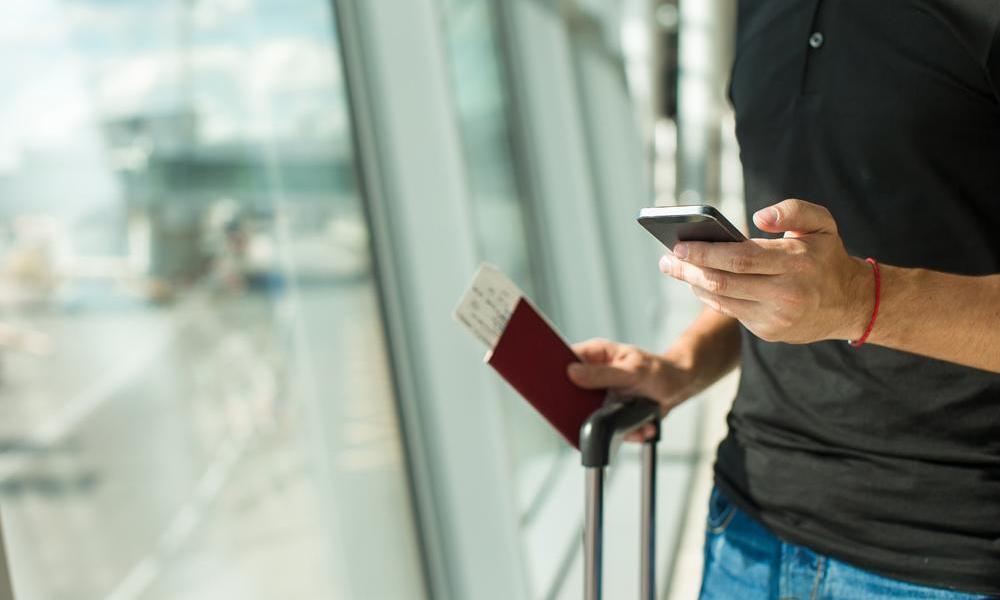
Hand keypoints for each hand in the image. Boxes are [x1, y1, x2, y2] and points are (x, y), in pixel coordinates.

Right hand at [566, 338, 697, 440]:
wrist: (679, 388)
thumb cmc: (659, 371)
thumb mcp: (632, 371)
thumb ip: (602, 374)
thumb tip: (572, 373)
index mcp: (595, 355)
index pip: (564, 360)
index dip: (555, 373)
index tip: (554, 387)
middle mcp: (593, 374)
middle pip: (570, 392)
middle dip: (582, 409)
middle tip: (599, 413)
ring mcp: (599, 395)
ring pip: (587, 415)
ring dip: (610, 424)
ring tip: (635, 420)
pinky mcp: (609, 413)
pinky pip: (606, 428)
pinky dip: (626, 432)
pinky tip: (643, 426)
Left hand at [659, 199, 872, 343]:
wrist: (850, 303)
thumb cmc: (826, 255)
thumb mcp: (822, 222)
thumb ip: (793, 210)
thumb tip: (759, 217)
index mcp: (796, 263)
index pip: (739, 258)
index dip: (705, 253)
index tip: (679, 245)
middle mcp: (785, 293)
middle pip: (723, 281)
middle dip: (689, 270)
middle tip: (666, 259)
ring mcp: (775, 317)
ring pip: (722, 300)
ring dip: (693, 284)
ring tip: (675, 268)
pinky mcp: (768, 332)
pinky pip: (731, 312)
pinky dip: (710, 297)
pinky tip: (697, 283)